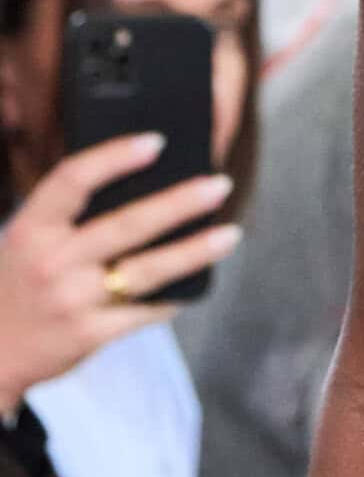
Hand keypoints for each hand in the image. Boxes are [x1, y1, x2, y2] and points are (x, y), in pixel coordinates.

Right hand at [0, 136, 241, 410]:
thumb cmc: (18, 284)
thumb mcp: (24, 239)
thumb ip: (67, 215)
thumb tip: (140, 185)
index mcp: (32, 227)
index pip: (74, 179)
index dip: (115, 157)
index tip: (156, 142)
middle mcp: (52, 260)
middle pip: (126, 224)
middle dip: (179, 203)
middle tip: (219, 186)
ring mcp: (72, 300)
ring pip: (147, 270)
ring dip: (194, 251)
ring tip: (229, 234)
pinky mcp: (90, 334)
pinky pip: (144, 312)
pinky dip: (174, 298)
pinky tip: (199, 284)